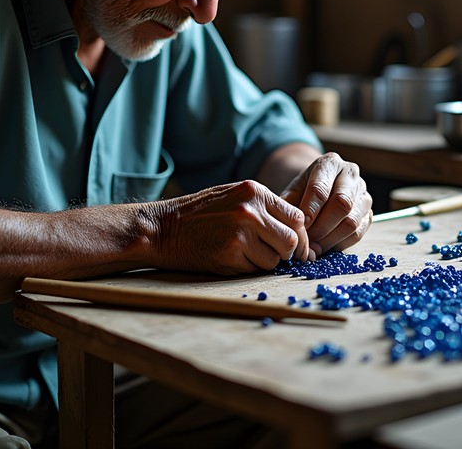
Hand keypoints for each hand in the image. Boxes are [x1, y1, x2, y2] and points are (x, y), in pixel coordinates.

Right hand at [149, 180, 309, 274]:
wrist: (163, 228)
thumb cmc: (199, 213)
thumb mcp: (233, 195)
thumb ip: (263, 207)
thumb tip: (296, 229)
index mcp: (255, 191)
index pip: (296, 217)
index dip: (298, 234)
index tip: (293, 244)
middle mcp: (251, 211)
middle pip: (291, 240)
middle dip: (287, 252)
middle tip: (275, 254)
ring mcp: (241, 233)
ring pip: (275, 259)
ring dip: (266, 262)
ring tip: (246, 254)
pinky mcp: (230, 255)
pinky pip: (256, 269)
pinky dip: (249, 268)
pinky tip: (233, 258)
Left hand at [279, 152, 371, 257]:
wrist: (322, 188)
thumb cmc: (304, 190)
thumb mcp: (293, 190)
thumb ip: (289, 204)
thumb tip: (288, 226)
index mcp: (330, 163)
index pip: (320, 188)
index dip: (309, 210)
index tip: (300, 225)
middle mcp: (351, 174)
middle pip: (342, 203)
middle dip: (321, 227)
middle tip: (307, 241)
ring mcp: (363, 194)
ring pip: (352, 221)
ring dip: (330, 239)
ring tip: (313, 248)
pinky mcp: (369, 212)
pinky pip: (358, 233)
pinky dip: (340, 243)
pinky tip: (325, 246)